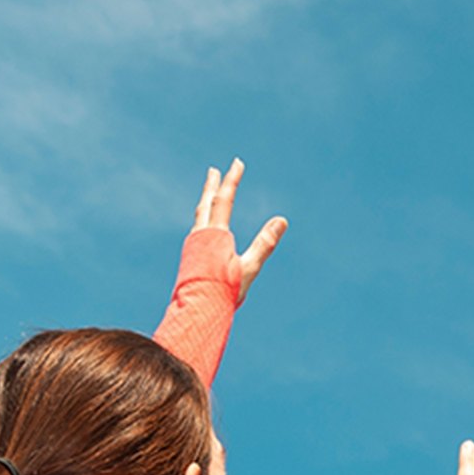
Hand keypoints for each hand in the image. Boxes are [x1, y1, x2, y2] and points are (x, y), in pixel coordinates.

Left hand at [192, 158, 287, 301]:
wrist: (195, 312)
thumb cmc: (223, 291)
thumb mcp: (249, 267)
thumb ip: (265, 243)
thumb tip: (282, 220)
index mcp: (215, 235)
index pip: (224, 199)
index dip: (232, 180)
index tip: (237, 162)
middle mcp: (200, 236)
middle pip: (206, 203)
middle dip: (212, 185)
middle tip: (214, 170)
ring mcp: (193, 245)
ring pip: (199, 215)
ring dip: (205, 200)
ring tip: (209, 193)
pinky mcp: (191, 255)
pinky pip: (198, 227)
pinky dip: (203, 217)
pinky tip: (205, 225)